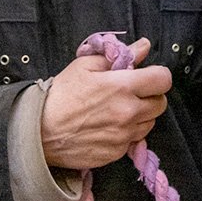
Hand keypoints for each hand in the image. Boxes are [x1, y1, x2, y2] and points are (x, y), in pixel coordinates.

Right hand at [41, 37, 170, 169]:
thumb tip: (144, 46)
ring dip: (141, 115)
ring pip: (149, 123)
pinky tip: (109, 126)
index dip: (157, 75)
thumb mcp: (86, 65)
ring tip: (119, 110)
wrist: (38, 132)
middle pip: (161, 103)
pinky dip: (127, 133)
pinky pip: (133, 141)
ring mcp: (123, 136)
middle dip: (151, 96)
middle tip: (132, 93)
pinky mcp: (115, 154)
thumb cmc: (61, 95)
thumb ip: (120, 55)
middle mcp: (128, 113)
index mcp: (123, 87)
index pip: (163, 79)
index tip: (147, 76)